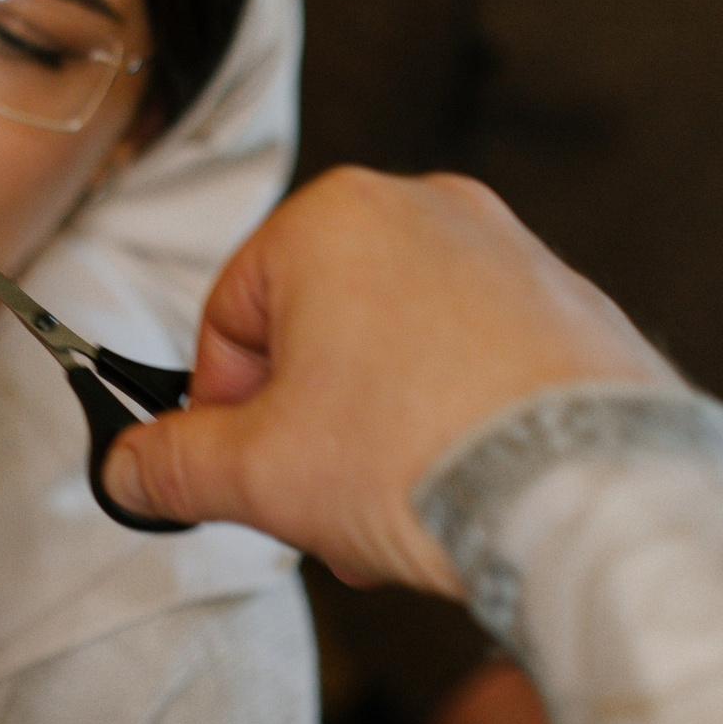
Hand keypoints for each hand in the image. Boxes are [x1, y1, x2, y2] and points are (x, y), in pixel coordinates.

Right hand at [103, 169, 678, 594]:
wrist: (592, 493)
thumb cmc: (424, 456)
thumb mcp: (259, 473)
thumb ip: (174, 465)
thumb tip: (131, 470)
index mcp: (332, 219)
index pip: (229, 314)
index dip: (219, 407)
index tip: (235, 467)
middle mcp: (426, 210)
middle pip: (317, 329)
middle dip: (304, 426)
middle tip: (313, 501)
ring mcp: (510, 251)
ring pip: (398, 348)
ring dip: (372, 431)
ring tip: (386, 513)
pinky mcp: (573, 304)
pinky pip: (477, 359)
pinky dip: (451, 418)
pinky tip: (456, 490)